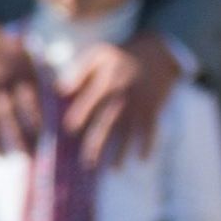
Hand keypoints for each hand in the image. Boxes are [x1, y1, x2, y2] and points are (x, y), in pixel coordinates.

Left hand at [61, 33, 182, 169]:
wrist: (160, 51)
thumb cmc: (123, 54)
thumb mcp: (99, 55)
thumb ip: (79, 72)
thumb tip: (60, 91)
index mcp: (108, 82)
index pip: (90, 102)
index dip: (79, 116)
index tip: (69, 131)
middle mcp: (124, 96)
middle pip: (109, 123)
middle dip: (99, 144)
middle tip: (89, 163)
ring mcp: (140, 104)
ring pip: (130, 131)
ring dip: (123, 151)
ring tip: (114, 169)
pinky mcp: (154, 108)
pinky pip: (151, 129)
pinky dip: (148, 145)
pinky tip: (142, 159)